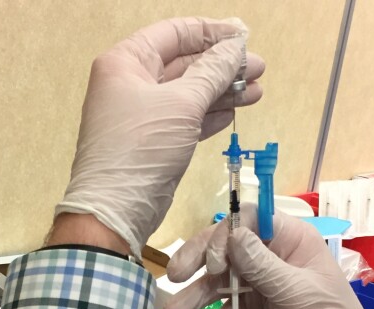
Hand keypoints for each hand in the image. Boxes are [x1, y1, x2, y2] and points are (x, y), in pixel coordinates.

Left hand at [54, 17, 263, 257]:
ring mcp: (142, 115)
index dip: (211, 32)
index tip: (244, 36)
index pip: (173, 34)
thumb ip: (212, 72)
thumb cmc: (141, 148)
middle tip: (258, 68)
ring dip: (222, 91)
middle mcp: (131, 83)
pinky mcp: (154, 142)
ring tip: (257, 91)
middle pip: (184, 63)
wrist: (116, 210)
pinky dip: (210, 115)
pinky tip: (234, 111)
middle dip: (222, 65)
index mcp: (126, 62)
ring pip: (189, 93)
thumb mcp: (181, 104)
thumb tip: (236, 47)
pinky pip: (186, 119)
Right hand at [163, 206, 373, 308]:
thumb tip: (233, 235)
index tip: (213, 262)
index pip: (248, 219)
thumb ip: (262, 265)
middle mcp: (270, 255)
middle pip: (225, 247)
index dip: (225, 234)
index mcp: (289, 239)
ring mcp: (258, 282)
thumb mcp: (296, 292)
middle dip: (198, 260)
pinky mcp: (251, 308)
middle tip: (174, 276)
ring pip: (218, 279)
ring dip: (196, 296)